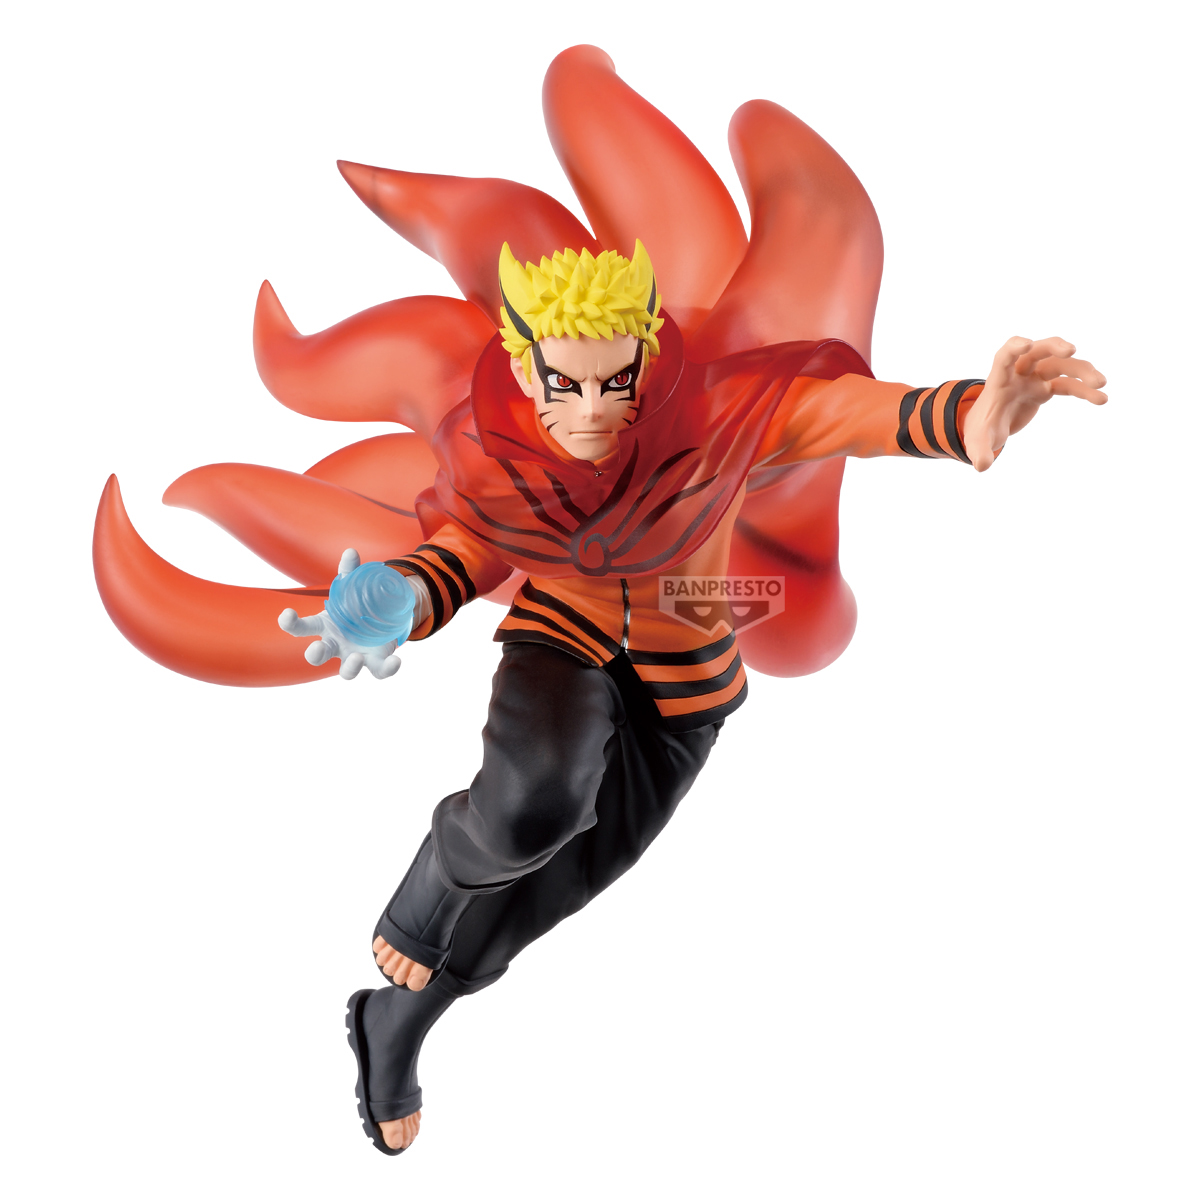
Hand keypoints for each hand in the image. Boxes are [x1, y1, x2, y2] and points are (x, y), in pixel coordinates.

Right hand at [278, 549, 401, 679]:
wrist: (378, 620)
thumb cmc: (355, 606)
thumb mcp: (352, 587)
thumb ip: (349, 571)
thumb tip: (351, 552)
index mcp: (325, 626)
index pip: (301, 627)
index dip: (290, 623)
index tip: (286, 615)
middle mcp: (335, 645)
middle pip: (317, 655)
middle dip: (315, 654)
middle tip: (318, 648)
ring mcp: (353, 656)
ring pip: (346, 672)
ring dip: (350, 667)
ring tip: (357, 657)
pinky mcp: (374, 662)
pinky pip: (379, 670)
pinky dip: (388, 668)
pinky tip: (396, 660)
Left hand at [963, 336, 1106, 471]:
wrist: (990, 425)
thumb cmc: (982, 428)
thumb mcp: (977, 441)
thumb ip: (979, 451)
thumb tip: (981, 465)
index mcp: (999, 380)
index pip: (1004, 357)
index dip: (1014, 348)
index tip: (1026, 344)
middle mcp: (1018, 373)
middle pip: (1037, 351)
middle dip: (1053, 347)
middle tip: (1072, 350)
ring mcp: (1034, 378)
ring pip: (1060, 365)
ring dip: (1081, 370)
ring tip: (1101, 383)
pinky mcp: (1046, 388)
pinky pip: (1068, 384)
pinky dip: (1084, 390)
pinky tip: (1101, 399)